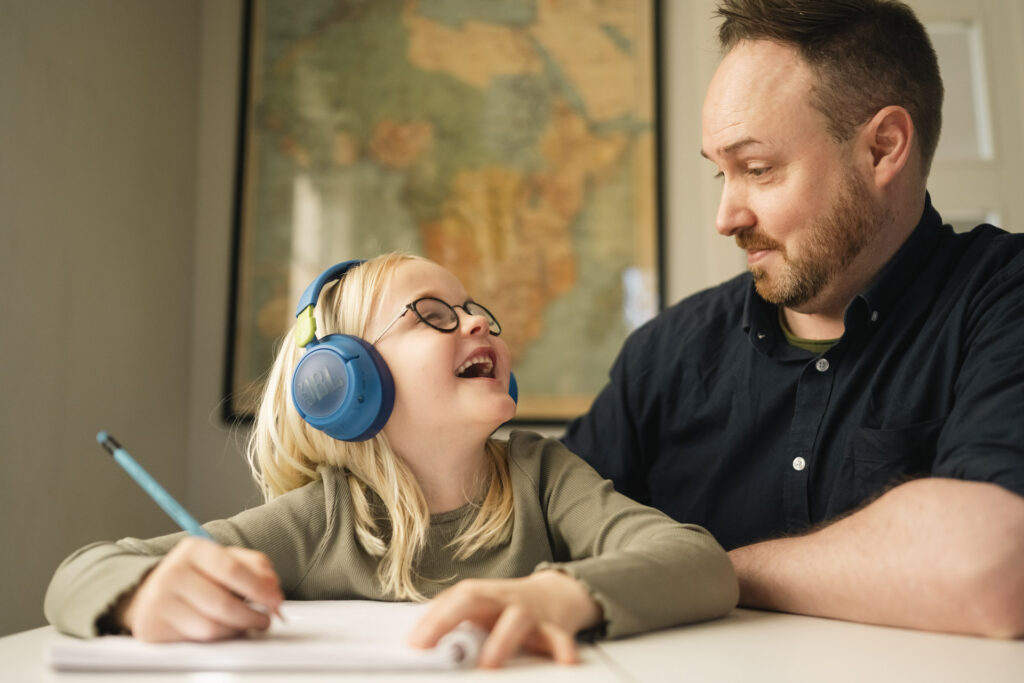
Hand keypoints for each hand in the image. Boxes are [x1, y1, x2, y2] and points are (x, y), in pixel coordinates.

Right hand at [117, 537, 282, 641]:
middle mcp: (173, 572)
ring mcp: (160, 601)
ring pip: (212, 627)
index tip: (275, 601)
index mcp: (194, 549)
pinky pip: (197, 641)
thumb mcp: (226, 558)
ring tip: (246, 624)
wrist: (151, 591)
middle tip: (265, 619)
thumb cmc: (197, 575)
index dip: (259, 588)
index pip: (232, 570)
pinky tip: (224, 630)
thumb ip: (256, 566)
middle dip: (252, 616)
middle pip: (223, 603)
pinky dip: (218, 638)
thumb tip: (273, 587)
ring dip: (237, 630)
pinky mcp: (154, 627)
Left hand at [408, 570, 602, 667]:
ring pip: (516, 620)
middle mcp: (502, 600)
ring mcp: (529, 613)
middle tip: (433, 648)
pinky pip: (560, 639)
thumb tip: (417, 644)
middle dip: (449, 619)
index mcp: (481, 595)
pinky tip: (565, 662)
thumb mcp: (480, 607)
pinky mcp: (554, 629)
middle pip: (473, 599)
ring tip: (490, 663)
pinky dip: (563, 650)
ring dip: (502, 640)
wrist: (557, 594)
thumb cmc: (507, 607)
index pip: (451, 600)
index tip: (414, 644)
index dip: (432, 619)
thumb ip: (451, 619)